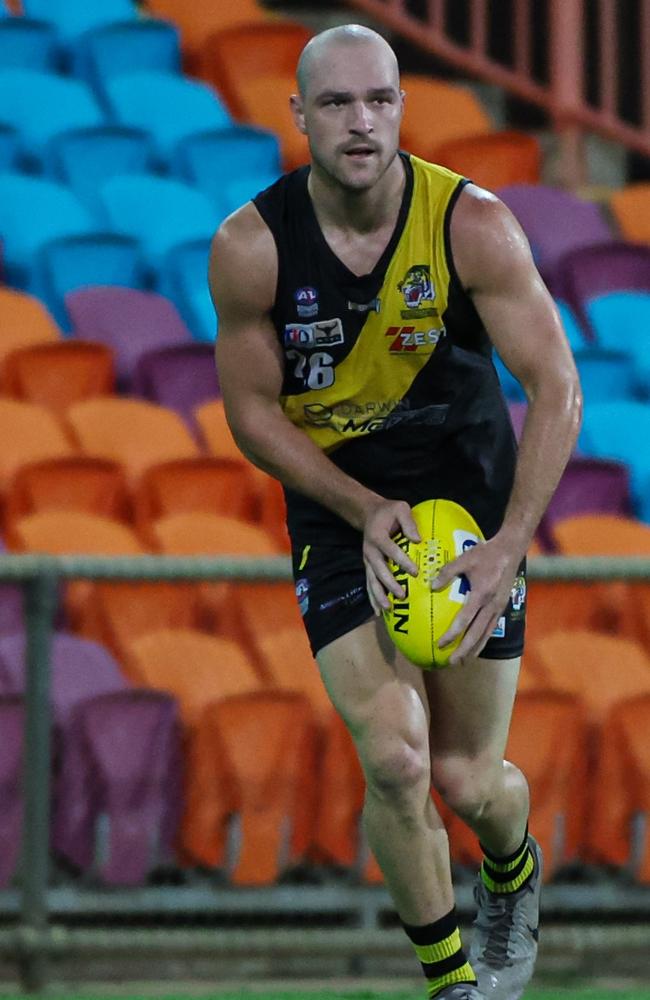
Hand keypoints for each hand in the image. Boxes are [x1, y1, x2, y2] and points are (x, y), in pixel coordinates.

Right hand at [362, 498, 419, 615]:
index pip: (391, 550)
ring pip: (372, 580)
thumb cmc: (388, 511)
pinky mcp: (368, 566)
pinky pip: (369, 583)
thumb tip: (418, 539)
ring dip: (379, 595)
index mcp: (378, 536)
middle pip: (379, 569)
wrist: (369, 514)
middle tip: (403, 595)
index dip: (402, 561)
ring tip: (388, 608)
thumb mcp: (400, 508)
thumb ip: (408, 522)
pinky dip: (373, 598)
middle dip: (390, 583)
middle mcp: (370, 551)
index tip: (415, 572)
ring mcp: (368, 560)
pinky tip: (378, 611)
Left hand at [432, 535, 520, 663]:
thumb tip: (431, 586)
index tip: (440, 644)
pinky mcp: (502, 606)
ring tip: (464, 661)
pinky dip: (483, 639)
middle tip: (452, 662)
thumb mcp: (464, 558)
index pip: (465, 620)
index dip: (452, 634)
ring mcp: (499, 607)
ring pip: (486, 634)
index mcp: (481, 594)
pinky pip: (491, 627)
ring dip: (474, 648)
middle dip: (464, 650)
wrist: (511, 550)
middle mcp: (492, 605)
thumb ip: (447, 572)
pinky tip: (475, 645)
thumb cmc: (486, 553)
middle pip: (477, 634)